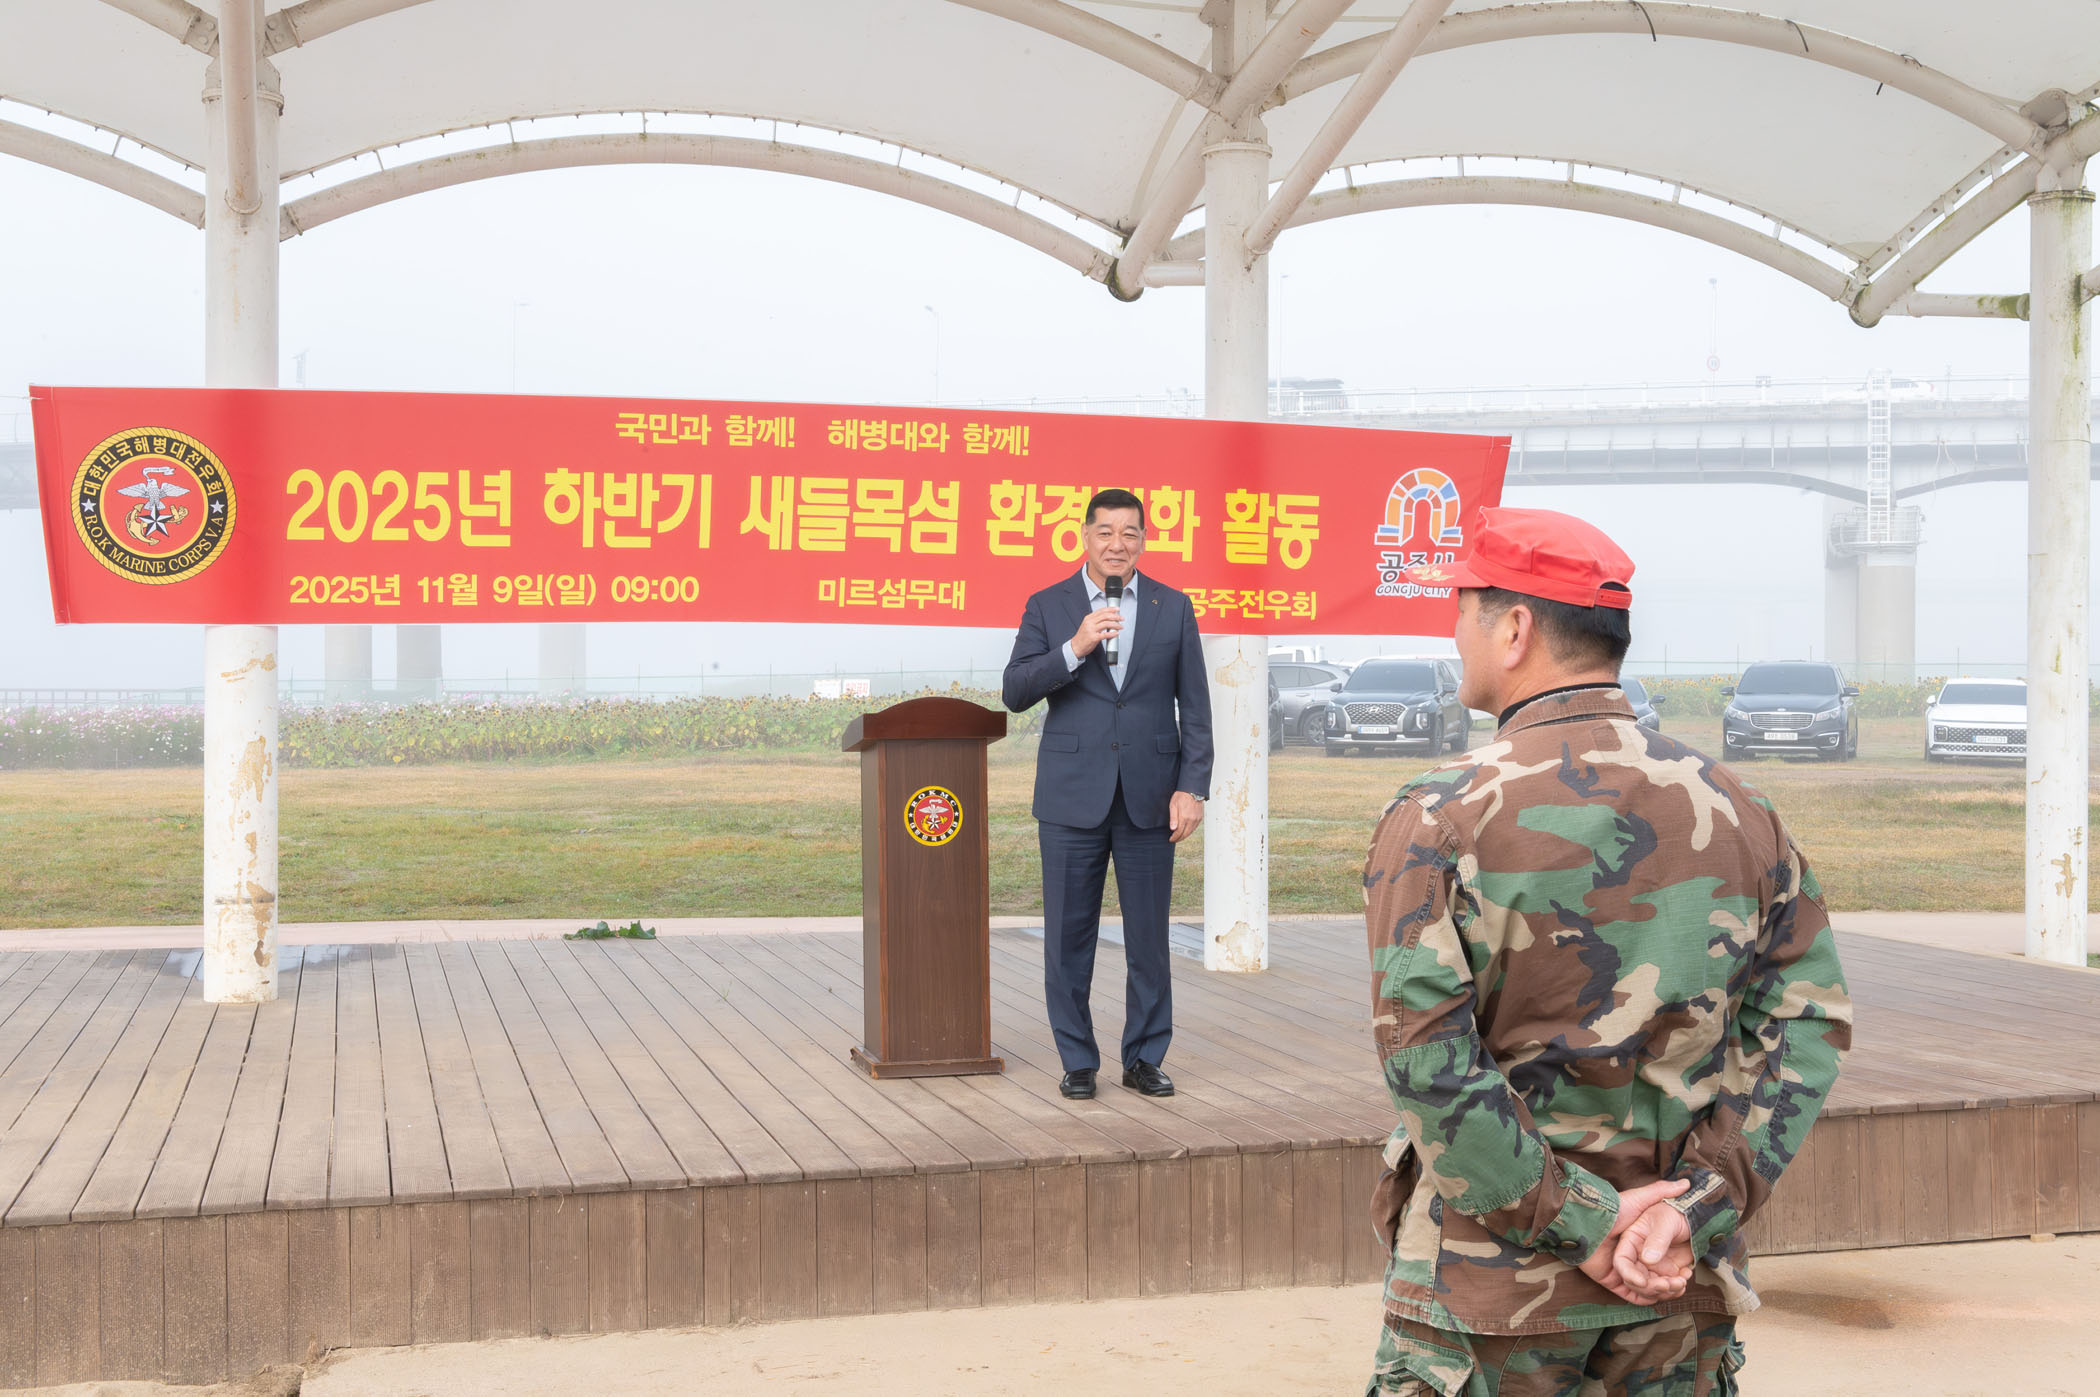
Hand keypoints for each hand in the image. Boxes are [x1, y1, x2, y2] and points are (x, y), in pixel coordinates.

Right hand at [1070, 606, 1122, 658]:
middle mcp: (1089, 623)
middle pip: (1105, 616)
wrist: (1075, 646)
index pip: (1101, 610)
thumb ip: (1095, 621)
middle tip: (1121, 618)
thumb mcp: (1087, 625)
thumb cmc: (1082, 637)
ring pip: (1106, 624)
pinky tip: (1116, 633)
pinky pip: (1105, 634)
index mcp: (1088, 618)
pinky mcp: (1093, 638)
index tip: (1117, 609)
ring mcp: (1091, 630)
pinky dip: (1112, 633)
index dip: (1111, 609)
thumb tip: (1107, 618)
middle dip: (1116, 616)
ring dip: (1116, 624)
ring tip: (1120, 626)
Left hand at [1168, 791, 1203, 842]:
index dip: (1174, 837)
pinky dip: (1190, 831)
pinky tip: (1186, 831)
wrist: (1192, 790)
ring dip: (1185, 835)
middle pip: (1185, 834)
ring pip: (1190, 832)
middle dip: (1179, 838)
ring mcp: (1196, 819)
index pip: (1179, 832)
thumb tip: (1173, 829)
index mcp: (1184, 817)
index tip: (1171, 839)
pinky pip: (1194, 828)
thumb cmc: (1181, 796)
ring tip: (1179, 837)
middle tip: (1174, 840)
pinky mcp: (1200, 818)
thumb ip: (1173, 818)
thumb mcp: (1173, 806)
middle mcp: (1192, 820)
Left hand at [1574, 1178, 1689, 1304]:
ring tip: (1672, 1286)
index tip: (1688, 1270)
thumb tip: (1686, 1182)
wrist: (1584, 1221)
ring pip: (1646, 1288)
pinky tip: (1658, 1293)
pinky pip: (1631, 1296)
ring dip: (1661, 1291)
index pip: (1661, 1261)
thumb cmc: (1611, 1209)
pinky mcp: (1611, 1280)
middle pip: (1656, 1277)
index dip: (1676, 1268)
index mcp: (1638, 1243)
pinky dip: (1645, 1298)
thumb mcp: (1638, 1199)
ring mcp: (1621, 1271)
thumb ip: (1660, 1191)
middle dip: (1671, 1282)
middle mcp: (1632, 1258)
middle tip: (1682, 1281)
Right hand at [1612, 1201, 1694, 1299]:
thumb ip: (1657, 1239)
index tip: (1643, 1283)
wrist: (1691, 1220)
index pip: (1621, 1262)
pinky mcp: (1665, 1273)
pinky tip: (1685, 1277)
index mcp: (1630, 1241)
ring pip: (1650, 1289)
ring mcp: (1651, 1266)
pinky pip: (1665, 1289)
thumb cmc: (1674, 1214)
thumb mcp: (1665, 1222)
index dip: (1628, 1274)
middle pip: (1635, 1281)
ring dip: (1666, 1291)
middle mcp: (1637, 1256)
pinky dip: (1675, 1290)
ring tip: (1682, 1281)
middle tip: (1669, 1285)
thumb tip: (1648, 1259)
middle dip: (1652, 1287)